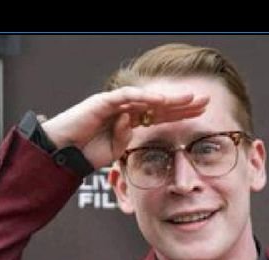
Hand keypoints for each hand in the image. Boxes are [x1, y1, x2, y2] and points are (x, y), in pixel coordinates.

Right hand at [41, 87, 209, 169]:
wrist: (63, 152)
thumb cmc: (86, 153)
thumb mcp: (115, 152)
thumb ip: (128, 141)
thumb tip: (137, 130)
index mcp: (132, 123)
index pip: (162, 116)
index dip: (182, 114)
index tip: (204, 114)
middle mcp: (126, 110)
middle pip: (160, 104)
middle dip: (183, 103)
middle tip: (206, 100)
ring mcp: (115, 104)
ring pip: (147, 97)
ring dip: (169, 98)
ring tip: (189, 98)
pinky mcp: (102, 101)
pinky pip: (127, 97)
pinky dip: (143, 97)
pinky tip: (160, 99)